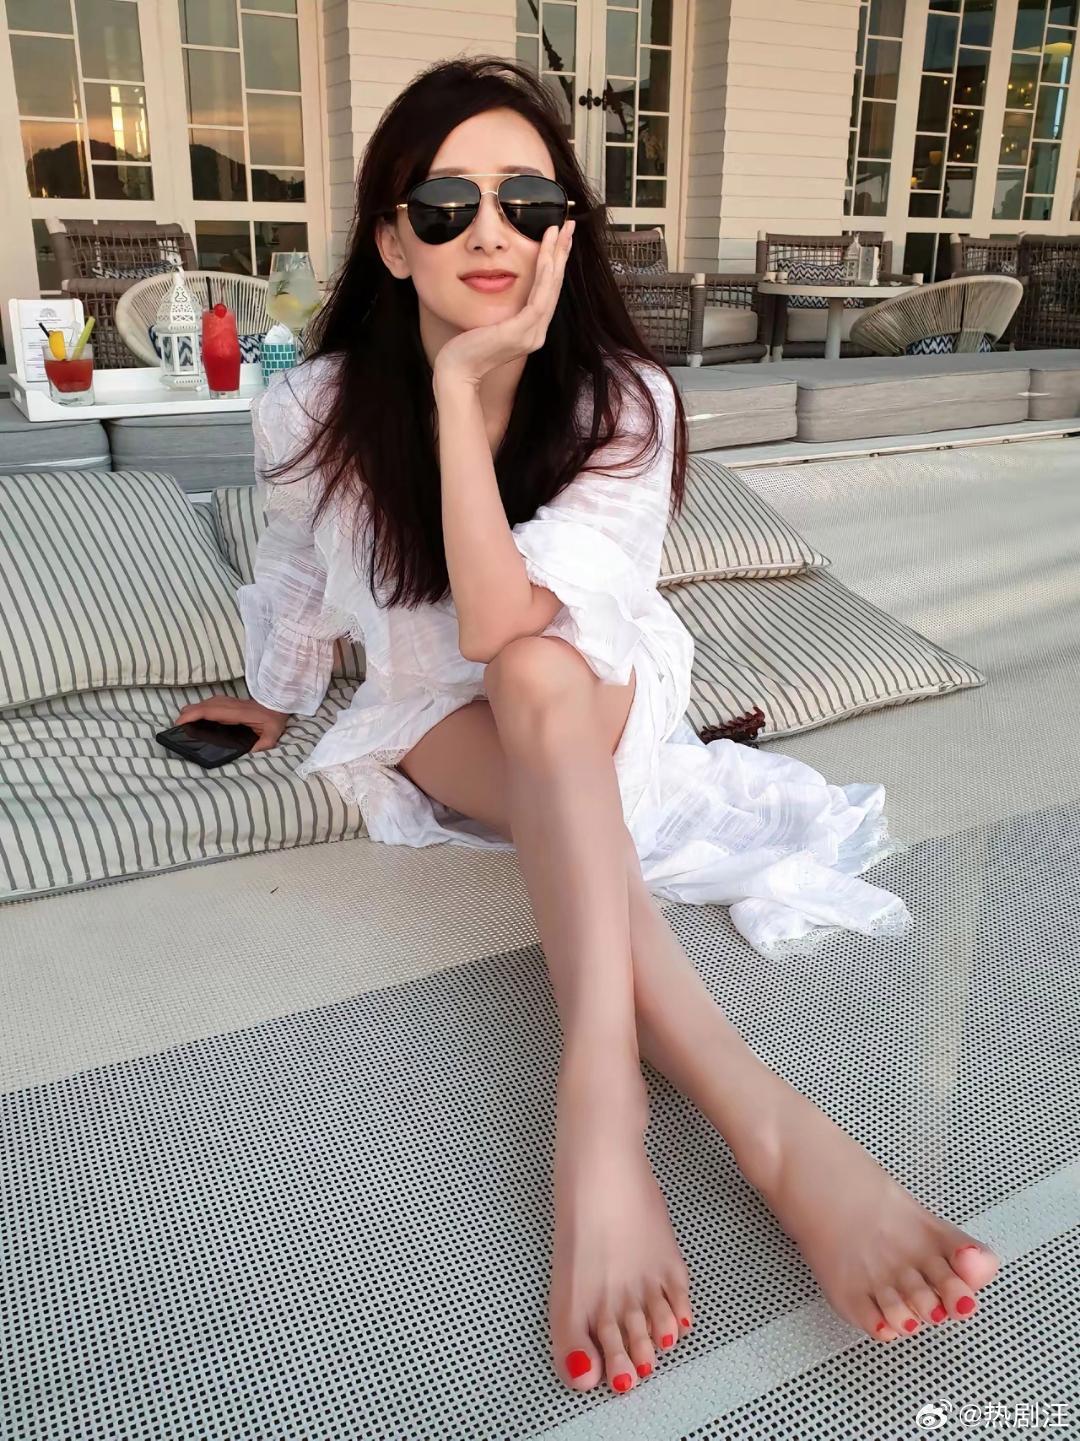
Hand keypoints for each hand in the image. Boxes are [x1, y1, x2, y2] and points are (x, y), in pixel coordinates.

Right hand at [174, 696, 289, 752]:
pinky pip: (210, 704)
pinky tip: (197, 717)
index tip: (180, 723)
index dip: (193, 715)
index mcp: (237, 712)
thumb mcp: (273, 733)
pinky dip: (200, 709)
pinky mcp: (229, 703)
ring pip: (205, 703)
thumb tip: (253, 755)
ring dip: (192, 711)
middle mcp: (230, 705)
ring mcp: (229, 702)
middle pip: (202, 706)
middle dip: (187, 714)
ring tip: (183, 723)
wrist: (279, 702)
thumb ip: (264, 744)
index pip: (210, 711)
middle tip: (177, 727)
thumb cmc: (274, 718)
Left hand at [433, 219, 574, 390]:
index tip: (559, 237)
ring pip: (551, 288)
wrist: (457, 372)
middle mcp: (537, 333)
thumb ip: (502, 311)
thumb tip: (501, 289)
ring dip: (557, 257)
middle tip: (570, 225)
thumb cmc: (466, 348)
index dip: (556, 262)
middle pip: (555, 286)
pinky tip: (547, 255)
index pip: (548, 291)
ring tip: (560, 231)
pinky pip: (539, 299)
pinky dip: (544, 275)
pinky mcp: (521, 332)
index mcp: (531, 329)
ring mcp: (532, 334)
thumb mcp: (489, 324)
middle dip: (562, 253)